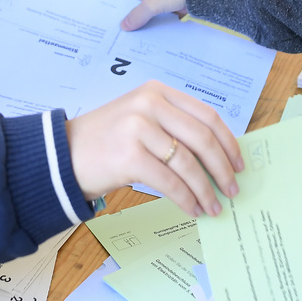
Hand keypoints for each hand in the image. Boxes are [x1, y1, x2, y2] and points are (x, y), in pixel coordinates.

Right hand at [65, 80, 242, 217]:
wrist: (62, 154)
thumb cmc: (104, 141)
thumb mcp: (140, 119)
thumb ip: (173, 126)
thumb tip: (215, 157)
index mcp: (157, 92)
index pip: (206, 115)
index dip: (228, 141)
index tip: (239, 163)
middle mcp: (149, 104)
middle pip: (202, 139)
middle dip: (222, 169)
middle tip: (232, 190)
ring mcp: (138, 128)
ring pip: (188, 163)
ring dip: (205, 190)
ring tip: (212, 207)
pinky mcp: (129, 155)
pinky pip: (170, 181)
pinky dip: (185, 198)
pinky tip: (191, 208)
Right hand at [109, 0, 188, 30]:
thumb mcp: (153, 2)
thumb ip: (138, 15)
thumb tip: (124, 26)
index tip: (108, 11)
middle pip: (135, 0)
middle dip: (130, 15)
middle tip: (123, 33)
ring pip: (151, 9)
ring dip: (147, 22)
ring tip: (139, 40)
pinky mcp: (179, 1)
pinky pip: (167, 14)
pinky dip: (164, 24)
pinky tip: (160, 38)